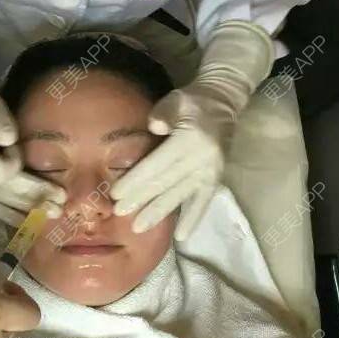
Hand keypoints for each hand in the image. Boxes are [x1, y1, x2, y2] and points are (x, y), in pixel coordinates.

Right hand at [0, 89, 65, 225]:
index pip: (0, 172)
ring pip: (0, 206)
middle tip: (61, 205)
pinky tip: (31, 222)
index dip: (15, 166)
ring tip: (53, 215)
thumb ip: (0, 120)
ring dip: (28, 212)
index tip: (17, 149)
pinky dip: (13, 216)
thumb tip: (8, 140)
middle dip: (34, 199)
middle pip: (5, 193)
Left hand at [110, 81, 233, 240]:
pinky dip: (193, 220)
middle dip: (141, 200)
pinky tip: (181, 237)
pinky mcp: (216, 179)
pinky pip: (203, 203)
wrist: (222, 104)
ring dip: (159, 213)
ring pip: (180, 196)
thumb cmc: (192, 102)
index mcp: (190, 138)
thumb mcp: (177, 99)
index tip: (116, 194)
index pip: (157, 164)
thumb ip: (164, 113)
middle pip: (165, 183)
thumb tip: (154, 127)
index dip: (136, 180)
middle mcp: (202, 159)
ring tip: (139, 228)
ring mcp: (211, 172)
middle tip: (119, 214)